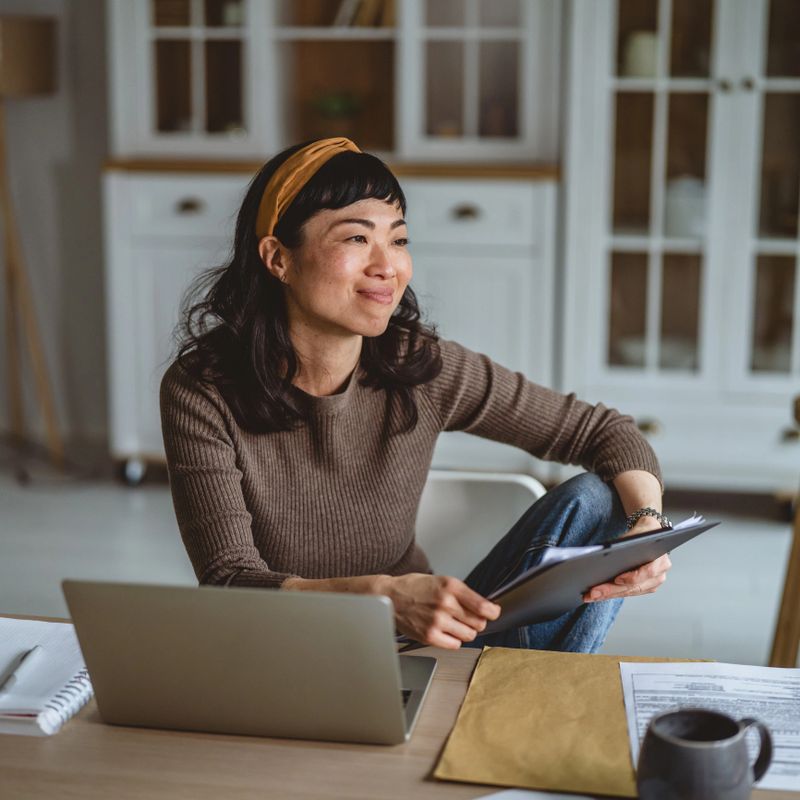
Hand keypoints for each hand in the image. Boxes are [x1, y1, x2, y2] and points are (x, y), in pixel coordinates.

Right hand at [383, 573, 500, 649]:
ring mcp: (437, 621)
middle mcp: (446, 604)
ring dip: (465, 631)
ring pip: (469, 635)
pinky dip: (453, 640)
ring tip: (454, 624)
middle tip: (468, 617)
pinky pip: (455, 645)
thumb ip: (462, 593)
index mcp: (451, 586)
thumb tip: (484, 607)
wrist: (390, 596)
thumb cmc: (415, 587)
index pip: (483, 606)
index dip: (493, 612)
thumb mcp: (441, 580)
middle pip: (479, 623)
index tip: (493, 612)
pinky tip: (445, 631)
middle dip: (477, 621)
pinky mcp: (429, 636)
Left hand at [583, 515, 671, 602]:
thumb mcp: (633, 534)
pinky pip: (631, 592)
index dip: (633, 577)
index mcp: (661, 557)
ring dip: (611, 594)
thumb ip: (624, 544)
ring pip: (631, 592)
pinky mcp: (648, 586)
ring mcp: (656, 581)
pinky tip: (601, 594)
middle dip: (612, 590)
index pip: (648, 571)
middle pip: (636, 586)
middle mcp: (661, 571)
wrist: (650, 532)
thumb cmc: (641, 533)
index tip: (617, 579)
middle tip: (594, 593)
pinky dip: (615, 593)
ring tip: (593, 595)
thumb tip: (604, 554)